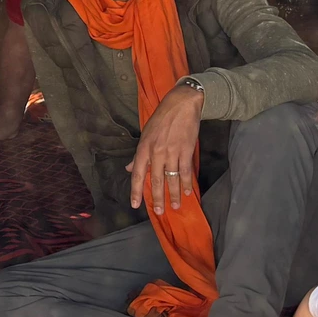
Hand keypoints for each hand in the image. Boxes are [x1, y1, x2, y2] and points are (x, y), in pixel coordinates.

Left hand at [128, 82, 204, 214]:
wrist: (181, 104)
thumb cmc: (161, 119)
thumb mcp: (145, 134)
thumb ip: (139, 155)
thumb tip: (130, 169)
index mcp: (144, 149)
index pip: (139, 174)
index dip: (136, 191)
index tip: (135, 205)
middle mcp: (157, 153)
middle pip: (156, 180)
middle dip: (157, 198)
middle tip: (159, 212)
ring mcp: (172, 152)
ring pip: (172, 179)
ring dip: (173, 194)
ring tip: (174, 206)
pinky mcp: (186, 150)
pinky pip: (185, 171)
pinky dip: (186, 183)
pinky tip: (186, 192)